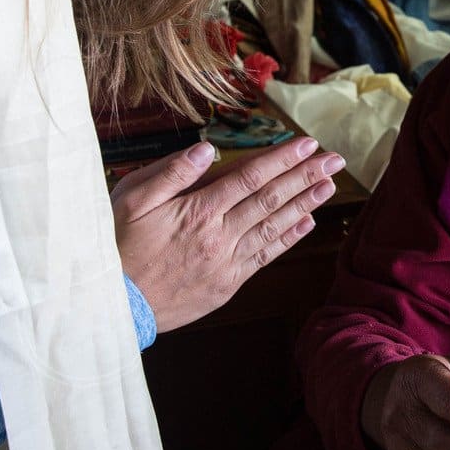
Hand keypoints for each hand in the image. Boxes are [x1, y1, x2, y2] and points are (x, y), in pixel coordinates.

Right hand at [112, 135, 344, 331]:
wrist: (114, 304)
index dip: (282, 158)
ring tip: (329, 186)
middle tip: (335, 160)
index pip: (250, 177)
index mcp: (198, 210)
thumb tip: (206, 148)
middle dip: (305, 176)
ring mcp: (226, 263)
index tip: (307, 144)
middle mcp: (219, 235)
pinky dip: (287, 240)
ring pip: (273, 227)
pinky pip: (264, 257)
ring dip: (304, 204)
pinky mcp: (226, 285)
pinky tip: (306, 224)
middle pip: (270, 199)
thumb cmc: (117, 246)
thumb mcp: (132, 200)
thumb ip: (171, 173)